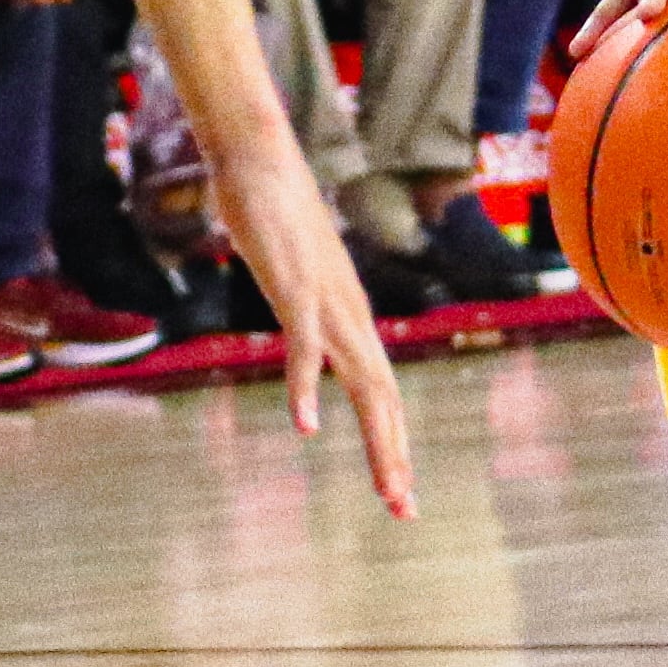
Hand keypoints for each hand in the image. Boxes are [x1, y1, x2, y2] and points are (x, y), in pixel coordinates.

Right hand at [203, 123, 418, 518]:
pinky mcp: (295, 285)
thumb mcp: (297, 277)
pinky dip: (306, 386)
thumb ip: (304, 308)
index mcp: (350, 315)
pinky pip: (304, 344)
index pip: (380, 388)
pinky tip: (307, 425)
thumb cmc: (277, 213)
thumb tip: (303, 332)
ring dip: (374, 436)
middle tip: (404, 510)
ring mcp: (326, 300)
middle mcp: (349, 313)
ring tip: (387, 486)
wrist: (263, 156)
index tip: (398, 490)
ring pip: (362, 379)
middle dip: (394, 455)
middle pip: (382, 395)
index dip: (391, 440)